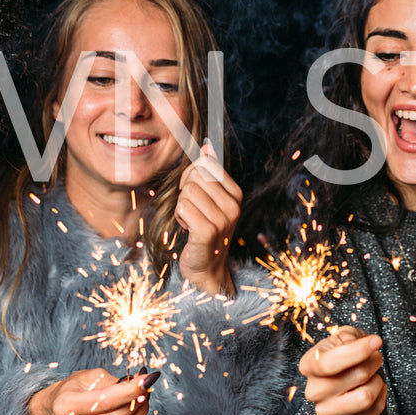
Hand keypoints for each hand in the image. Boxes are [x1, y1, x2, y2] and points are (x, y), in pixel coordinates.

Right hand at [28, 367, 156, 414]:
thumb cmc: (76, 392)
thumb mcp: (90, 378)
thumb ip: (115, 381)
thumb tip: (143, 382)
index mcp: (64, 405)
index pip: (105, 401)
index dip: (131, 390)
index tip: (147, 380)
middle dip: (137, 404)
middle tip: (145, 391)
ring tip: (141, 403)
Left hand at [176, 140, 242, 295]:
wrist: (207, 268)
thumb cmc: (205, 231)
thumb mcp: (210, 199)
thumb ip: (209, 173)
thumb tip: (206, 146)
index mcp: (235, 194)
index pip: (206, 165)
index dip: (192, 175)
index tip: (194, 191)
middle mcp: (233, 206)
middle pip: (196, 176)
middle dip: (186, 190)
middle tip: (193, 210)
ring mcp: (222, 220)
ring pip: (187, 192)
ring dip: (182, 207)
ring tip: (191, 221)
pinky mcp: (207, 232)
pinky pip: (183, 207)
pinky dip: (180, 217)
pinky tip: (188, 228)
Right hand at [298, 325, 385, 414]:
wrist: (346, 381)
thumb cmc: (345, 355)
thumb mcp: (345, 337)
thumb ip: (351, 337)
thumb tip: (368, 344)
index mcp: (309, 365)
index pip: (329, 363)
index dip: (357, 351)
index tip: (377, 341)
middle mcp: (313, 391)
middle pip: (357, 376)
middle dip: (373, 363)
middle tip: (375, 358)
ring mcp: (324, 412)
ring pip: (365, 398)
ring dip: (378, 383)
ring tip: (374, 376)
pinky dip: (380, 401)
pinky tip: (376, 392)